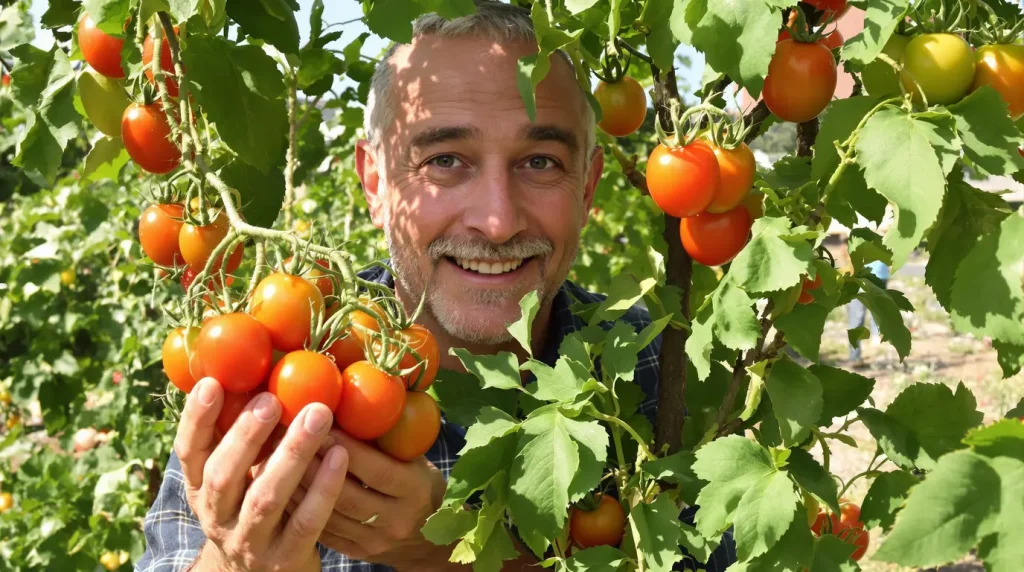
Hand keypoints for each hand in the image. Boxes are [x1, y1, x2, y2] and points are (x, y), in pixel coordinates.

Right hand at [174, 377, 348, 571]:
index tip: (213, 382)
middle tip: (271, 398)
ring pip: (266, 498)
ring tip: (318, 414)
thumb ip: (240, 435)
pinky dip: (323, 487)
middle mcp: (216, 517)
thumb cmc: (255, 505)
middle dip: (246, 434)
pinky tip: (340, 454)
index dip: (197, 418)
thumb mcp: (238, 475)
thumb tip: (253, 368)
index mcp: (200, 489)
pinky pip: (305, 522)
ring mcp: (249, 542)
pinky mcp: (284, 560)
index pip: (189, 452)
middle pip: (224, 475)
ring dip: (292, 454)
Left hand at [277, 430, 450, 569]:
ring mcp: (375, 541)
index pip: (377, 470)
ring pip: (329, 516)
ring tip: (277, 459)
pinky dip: (299, 508)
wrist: (426, 540)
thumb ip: (386, 441)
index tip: (322, 425)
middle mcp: (396, 520)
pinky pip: (322, 532)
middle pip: (347, 495)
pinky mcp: (356, 553)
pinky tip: (283, 486)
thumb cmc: (417, 485)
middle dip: (314, 465)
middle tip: (288, 437)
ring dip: (300, 486)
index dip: (347, 448)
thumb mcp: (414, 460)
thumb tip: (347, 403)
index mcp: (415, 490)